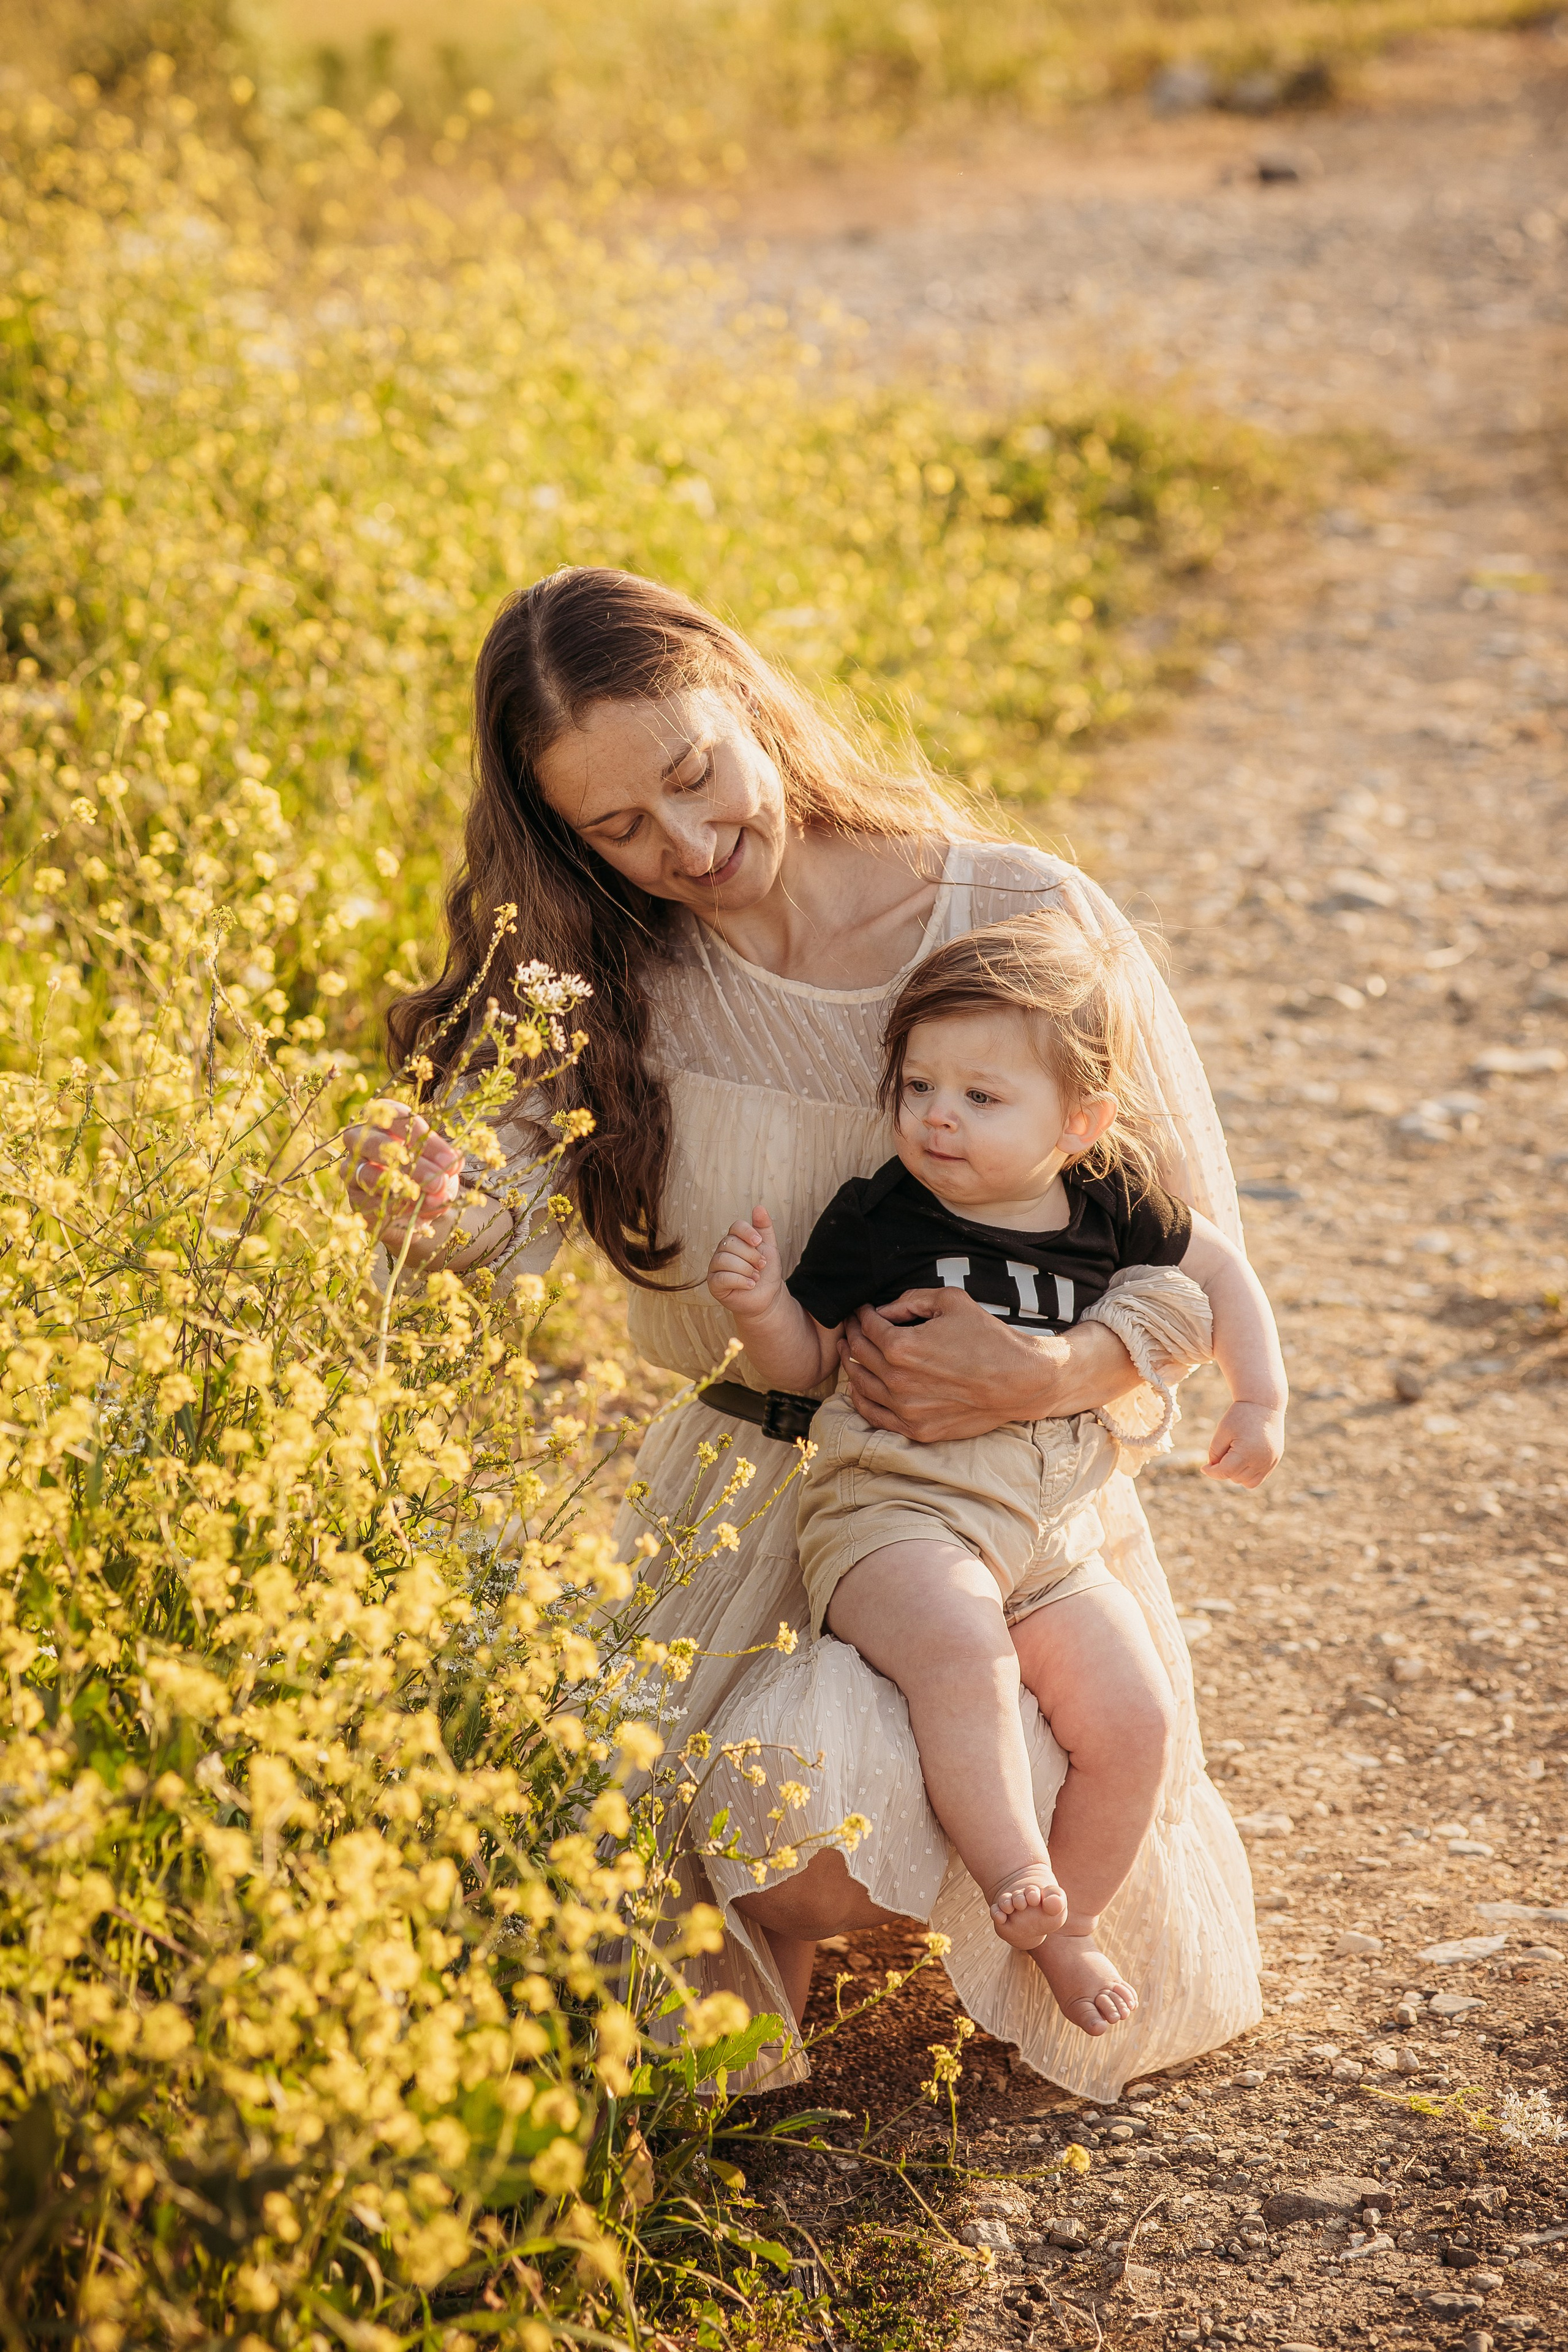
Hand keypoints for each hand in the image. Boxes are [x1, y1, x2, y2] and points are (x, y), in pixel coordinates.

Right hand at [341, 1102, 462, 1245]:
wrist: (413, 1205)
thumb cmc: (427, 1171)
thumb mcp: (440, 1163)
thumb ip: (445, 1161)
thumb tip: (451, 1164)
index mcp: (384, 1118)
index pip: (399, 1119)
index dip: (425, 1139)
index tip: (449, 1159)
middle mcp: (360, 1138)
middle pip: (376, 1143)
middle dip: (412, 1164)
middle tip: (439, 1181)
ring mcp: (352, 1166)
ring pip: (368, 1173)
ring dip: (403, 1186)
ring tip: (431, 1196)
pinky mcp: (353, 1194)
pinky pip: (367, 1199)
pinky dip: (394, 1205)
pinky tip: (417, 1209)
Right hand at [707, 1204, 782, 1317]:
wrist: (767, 1297)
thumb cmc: (766, 1272)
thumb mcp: (770, 1247)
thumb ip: (764, 1228)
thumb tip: (759, 1207)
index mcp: (734, 1240)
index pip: (735, 1227)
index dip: (747, 1232)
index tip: (759, 1242)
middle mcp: (722, 1251)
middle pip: (730, 1243)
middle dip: (751, 1255)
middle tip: (761, 1266)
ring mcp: (715, 1267)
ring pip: (725, 1260)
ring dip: (746, 1269)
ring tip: (755, 1277)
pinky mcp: (714, 1284)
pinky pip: (722, 1277)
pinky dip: (740, 1281)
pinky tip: (750, 1285)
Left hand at [840, 1289, 1138, 1442]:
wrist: (1020, 1381)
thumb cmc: (989, 1338)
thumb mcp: (951, 1301)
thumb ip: (911, 1300)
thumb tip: (884, 1309)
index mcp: (902, 1347)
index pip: (866, 1326)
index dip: (861, 1314)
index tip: (862, 1310)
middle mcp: (897, 1380)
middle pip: (859, 1354)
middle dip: (853, 1335)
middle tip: (853, 1327)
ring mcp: (905, 1409)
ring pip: (861, 1385)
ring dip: (853, 1365)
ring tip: (853, 1352)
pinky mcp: (916, 1429)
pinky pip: (874, 1416)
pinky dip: (862, 1400)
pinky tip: (860, 1388)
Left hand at [1202, 1400, 1284, 1489]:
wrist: (1263, 1405)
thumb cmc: (1240, 1416)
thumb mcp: (1222, 1431)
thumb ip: (1215, 1452)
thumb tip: (1212, 1469)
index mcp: (1246, 1452)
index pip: (1225, 1471)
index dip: (1212, 1472)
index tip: (1204, 1468)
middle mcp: (1261, 1460)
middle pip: (1235, 1477)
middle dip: (1225, 1469)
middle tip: (1224, 1451)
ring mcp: (1270, 1462)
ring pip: (1246, 1482)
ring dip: (1236, 1474)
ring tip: (1234, 1455)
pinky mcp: (1274, 1461)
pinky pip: (1258, 1479)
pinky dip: (1248, 1475)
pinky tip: (1243, 1460)